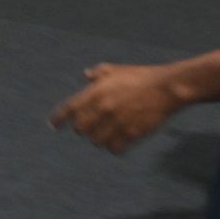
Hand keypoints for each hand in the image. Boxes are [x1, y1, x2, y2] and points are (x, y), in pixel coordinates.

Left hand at [50, 63, 182, 153]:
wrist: (166, 88)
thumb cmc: (142, 76)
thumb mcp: (118, 70)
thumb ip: (100, 73)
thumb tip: (86, 74)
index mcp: (97, 91)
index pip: (70, 108)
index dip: (59, 118)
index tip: (53, 126)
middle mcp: (103, 108)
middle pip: (81, 129)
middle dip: (84, 129)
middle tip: (92, 127)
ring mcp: (116, 122)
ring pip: (97, 141)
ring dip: (99, 139)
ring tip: (107, 134)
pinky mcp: (130, 134)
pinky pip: (114, 148)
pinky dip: (114, 147)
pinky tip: (119, 142)